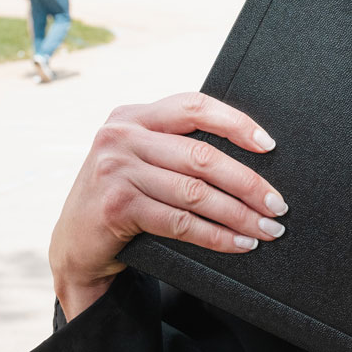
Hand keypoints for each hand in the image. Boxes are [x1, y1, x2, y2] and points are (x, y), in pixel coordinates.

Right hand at [49, 92, 285, 320]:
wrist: (74, 244)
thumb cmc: (122, 196)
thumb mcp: (139, 157)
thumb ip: (174, 145)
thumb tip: (250, 153)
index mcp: (132, 116)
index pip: (194, 106)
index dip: (236, 123)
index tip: (269, 145)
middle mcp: (120, 136)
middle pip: (201, 156)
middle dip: (248, 182)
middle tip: (278, 204)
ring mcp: (115, 171)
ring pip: (195, 193)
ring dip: (239, 214)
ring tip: (267, 228)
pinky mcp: (116, 207)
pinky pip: (181, 223)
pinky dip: (217, 236)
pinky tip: (240, 243)